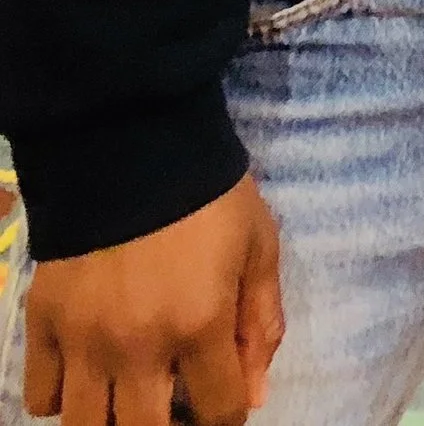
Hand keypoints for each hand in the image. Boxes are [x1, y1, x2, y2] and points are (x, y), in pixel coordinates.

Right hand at [22, 174, 283, 425]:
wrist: (135, 147)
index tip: (226, 397)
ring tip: (132, 391)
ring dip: (113, 417)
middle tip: (176, 399)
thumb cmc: (211, 196)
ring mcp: (83, 341)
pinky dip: (62, 397)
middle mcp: (137, 347)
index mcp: (200, 324)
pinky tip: (87, 373)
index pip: (220, 409)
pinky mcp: (42, 324)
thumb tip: (253, 395)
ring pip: (86, 425)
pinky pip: (40, 396)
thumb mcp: (259, 247)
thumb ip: (261, 323)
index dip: (229, 412)